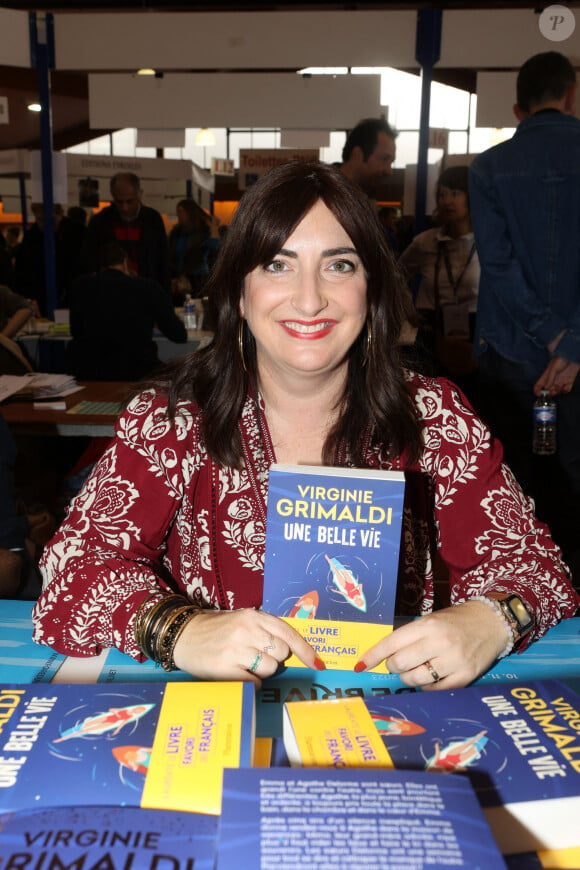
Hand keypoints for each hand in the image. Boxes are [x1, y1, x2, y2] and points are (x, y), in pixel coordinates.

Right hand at [172, 607, 324, 683]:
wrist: (183, 635)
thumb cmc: (217, 630)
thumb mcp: (242, 620)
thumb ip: (265, 630)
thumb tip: (293, 650)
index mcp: (254, 616)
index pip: (288, 633)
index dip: (306, 651)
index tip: (317, 664)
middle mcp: (247, 630)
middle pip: (282, 653)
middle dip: (275, 658)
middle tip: (257, 655)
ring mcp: (236, 649)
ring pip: (270, 669)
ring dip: (263, 672)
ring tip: (245, 664)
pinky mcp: (225, 668)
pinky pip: (255, 682)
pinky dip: (252, 683)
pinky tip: (239, 674)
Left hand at [354, 601, 507, 689]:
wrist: (493, 622)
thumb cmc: (457, 621)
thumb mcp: (432, 620)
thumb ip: (411, 636)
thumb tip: (386, 656)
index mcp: (428, 625)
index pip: (392, 642)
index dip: (373, 656)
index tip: (360, 665)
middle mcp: (439, 642)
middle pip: (400, 664)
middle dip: (394, 667)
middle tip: (399, 664)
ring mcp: (453, 661)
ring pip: (415, 680)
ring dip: (409, 678)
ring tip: (416, 669)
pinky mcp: (465, 676)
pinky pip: (435, 690)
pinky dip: (427, 686)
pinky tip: (431, 677)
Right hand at [534, 356, 579, 395]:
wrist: (572, 356)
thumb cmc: (561, 359)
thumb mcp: (553, 369)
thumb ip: (549, 379)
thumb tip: (546, 388)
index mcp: (546, 376)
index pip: (539, 385)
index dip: (538, 391)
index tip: (540, 395)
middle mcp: (553, 380)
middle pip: (548, 390)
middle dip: (550, 393)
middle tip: (552, 391)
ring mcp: (560, 381)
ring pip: (557, 391)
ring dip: (558, 391)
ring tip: (559, 386)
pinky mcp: (568, 381)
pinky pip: (567, 389)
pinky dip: (566, 390)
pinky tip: (566, 387)